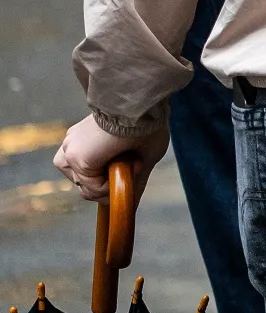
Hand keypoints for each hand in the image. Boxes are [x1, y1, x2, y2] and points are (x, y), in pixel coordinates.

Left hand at [53, 115, 167, 202]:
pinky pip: (93, 189)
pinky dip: (112, 185)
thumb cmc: (148, 122)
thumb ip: (132, 179)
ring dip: (110, 185)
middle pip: (85, 184)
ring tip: (129, 164)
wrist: (143, 106)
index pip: (88, 173)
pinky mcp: (75, 157)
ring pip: (87, 189)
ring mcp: (71, 151)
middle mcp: (73, 145)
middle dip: (111, 183)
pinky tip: (126, 164)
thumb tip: (131, 206)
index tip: (131, 169)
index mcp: (85, 140)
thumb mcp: (143, 154)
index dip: (109, 179)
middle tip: (133, 164)